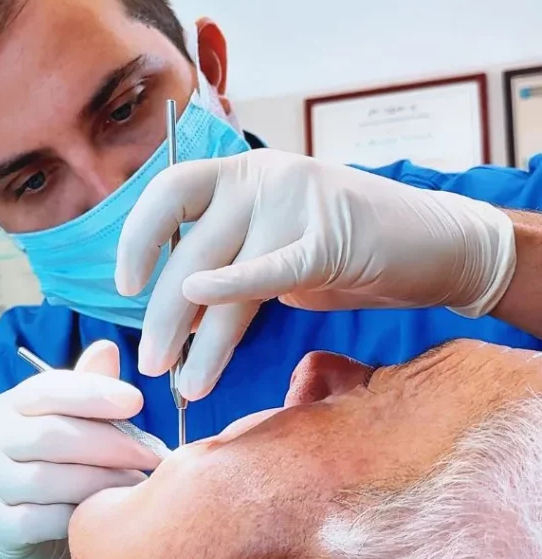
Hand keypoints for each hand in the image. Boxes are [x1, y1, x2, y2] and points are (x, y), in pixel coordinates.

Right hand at [0, 340, 160, 558]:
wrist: (35, 544)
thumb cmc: (61, 475)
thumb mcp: (73, 430)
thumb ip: (87, 393)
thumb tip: (108, 348)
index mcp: (7, 408)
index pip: (46, 390)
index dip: (92, 393)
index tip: (136, 401)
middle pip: (50, 435)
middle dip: (109, 443)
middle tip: (152, 454)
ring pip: (47, 479)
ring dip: (101, 481)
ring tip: (138, 484)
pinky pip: (42, 520)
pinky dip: (79, 515)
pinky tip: (106, 514)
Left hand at [115, 150, 516, 399]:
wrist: (434, 243)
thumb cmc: (343, 248)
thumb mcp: (271, 248)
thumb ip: (224, 268)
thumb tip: (173, 316)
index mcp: (238, 174)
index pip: (169, 191)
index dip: (138, 238)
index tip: (125, 286)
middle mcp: (260, 179)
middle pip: (189, 249)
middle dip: (163, 315)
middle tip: (152, 364)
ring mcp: (295, 201)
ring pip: (223, 275)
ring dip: (198, 339)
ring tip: (183, 384)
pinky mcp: (331, 237)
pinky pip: (270, 274)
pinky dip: (232, 298)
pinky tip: (207, 343)